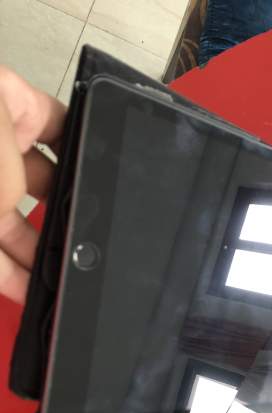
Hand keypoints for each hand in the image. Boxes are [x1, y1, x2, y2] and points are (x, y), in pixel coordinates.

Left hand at [0, 67, 65, 303]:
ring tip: (56, 284)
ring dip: (32, 253)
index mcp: (9, 108)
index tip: (105, 193)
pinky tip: (23, 288)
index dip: (86, 160)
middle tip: (81, 252)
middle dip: (62, 219)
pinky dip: (5, 270)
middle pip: (42, 188)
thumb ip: (15, 185)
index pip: (63, 133)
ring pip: (13, 222)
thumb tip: (23, 222)